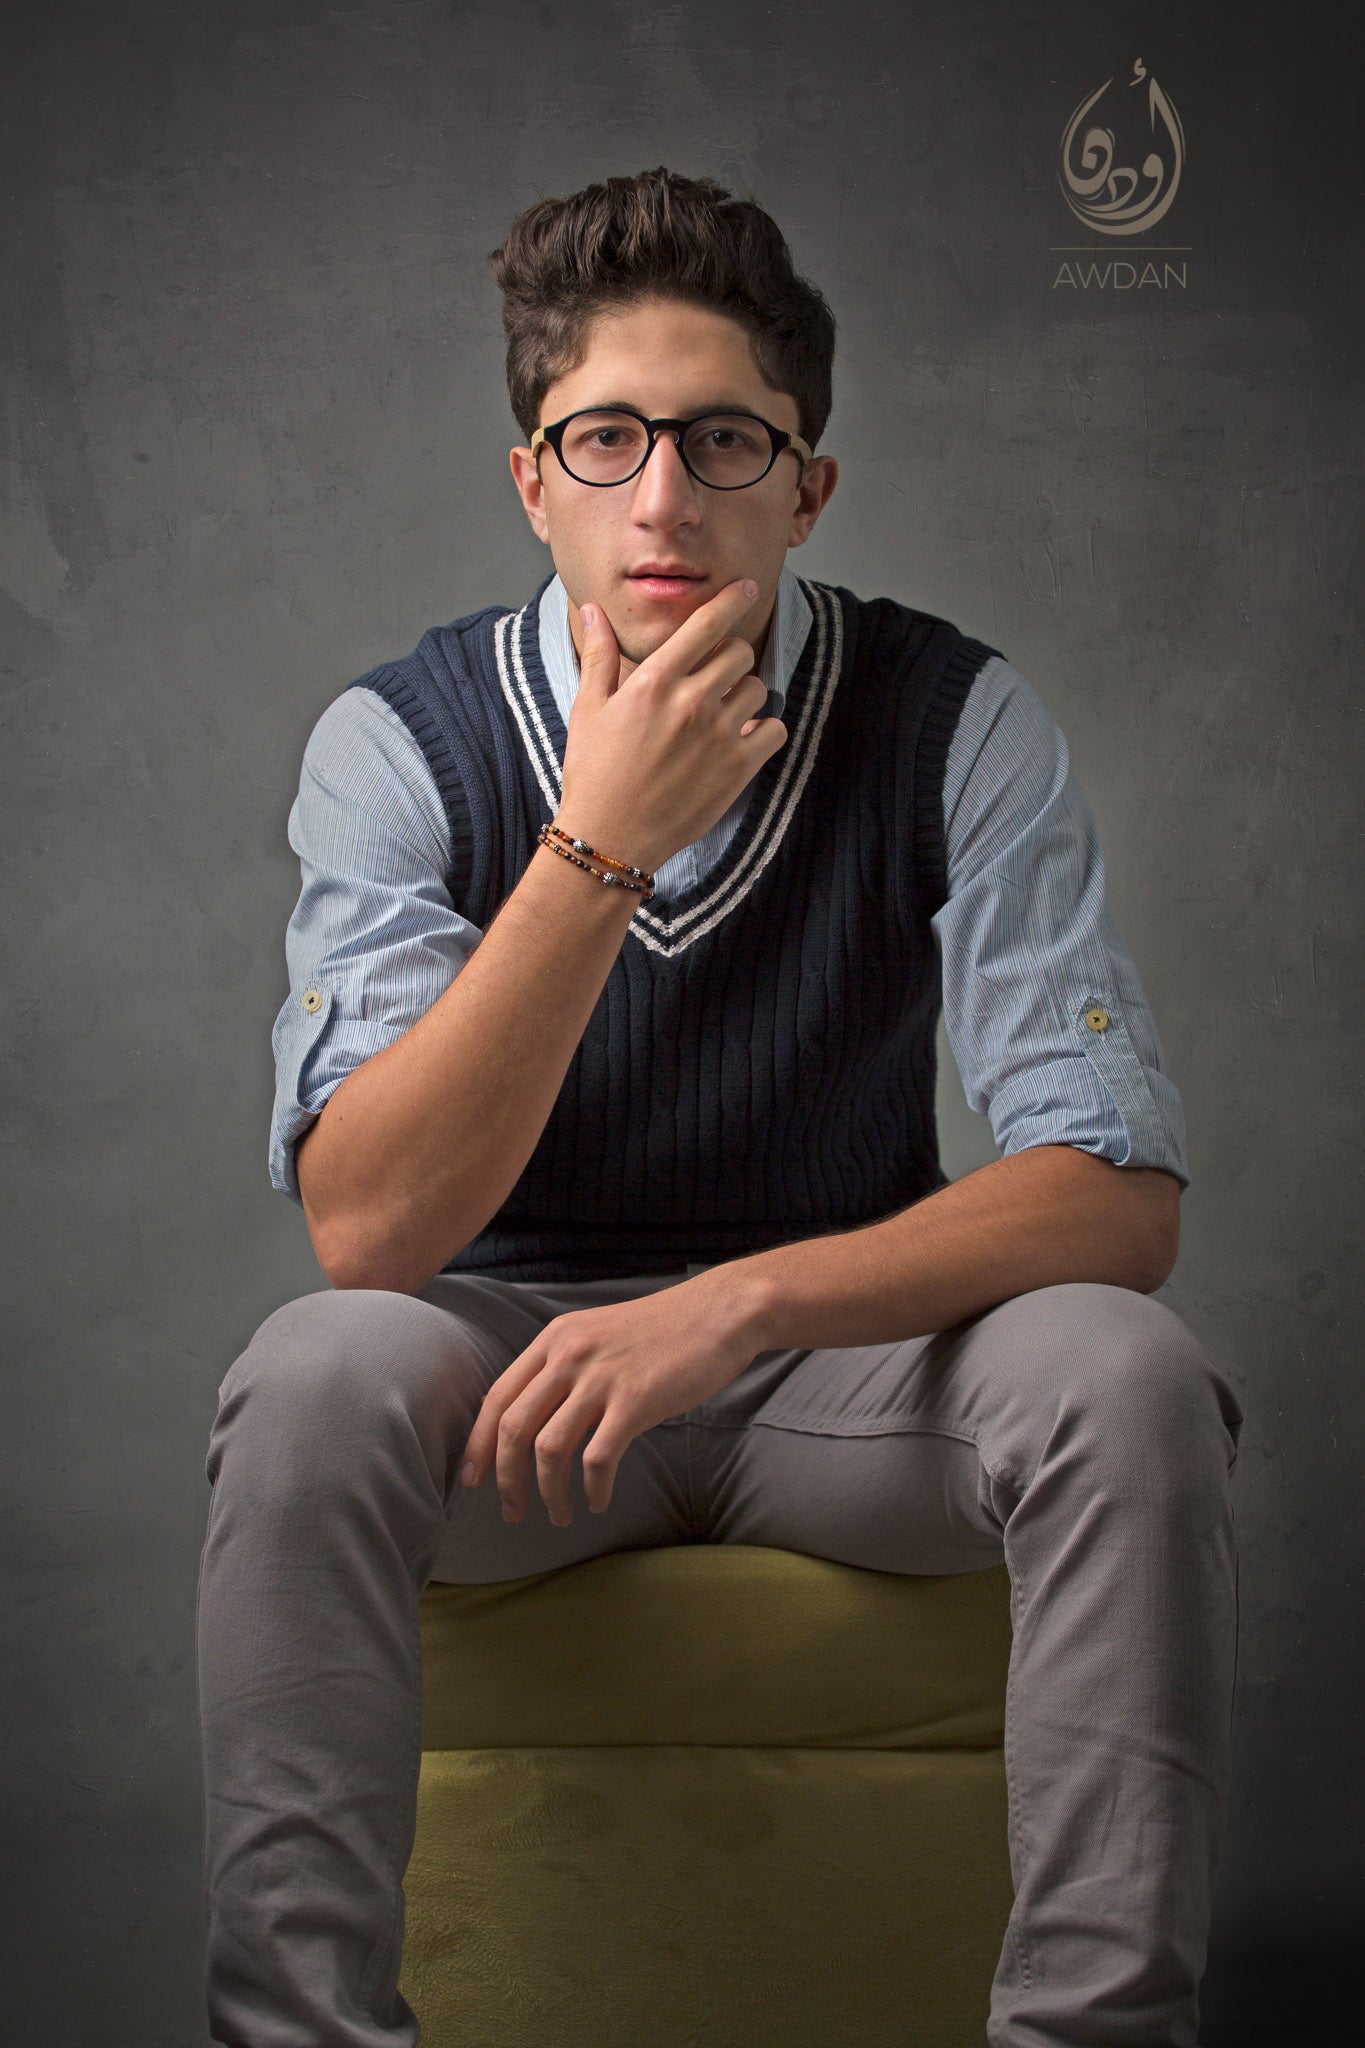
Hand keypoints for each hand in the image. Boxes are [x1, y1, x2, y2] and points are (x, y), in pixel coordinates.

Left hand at [457, 1275, 767, 1526]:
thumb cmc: (663, 1331)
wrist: (719, 1313)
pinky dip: (592, 1489)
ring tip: (559, 1515)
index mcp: (554, 1339)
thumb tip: (535, 1418)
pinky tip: (598, 1502)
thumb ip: (564, 1366)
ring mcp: (601, 1378)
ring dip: (548, 1493)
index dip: (479, 1444)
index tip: (472, 1480)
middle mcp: (569, 1355)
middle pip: (514, 1428)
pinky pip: (597, 1459)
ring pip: (549, 1449)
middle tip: (512, 1511)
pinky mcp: (635, 1401)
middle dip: (506, 1479)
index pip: (497, 1397)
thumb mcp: (598, 1334)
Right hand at [556, 578, 788, 874]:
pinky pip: (774, 731)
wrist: (609, 837)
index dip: (731, 600)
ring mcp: (717, 736)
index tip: (746, 588)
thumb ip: (599, 656)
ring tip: (721, 715)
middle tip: (714, 679)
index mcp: (654, 681)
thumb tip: (594, 610)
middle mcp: (691, 702)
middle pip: (739, 653)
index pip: (706, 624)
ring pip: (757, 691)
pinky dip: (764, 732)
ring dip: (744, 697)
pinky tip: (741, 740)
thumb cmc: (593, 773)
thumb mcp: (588, 709)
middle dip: (730, 659)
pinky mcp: (737, 769)